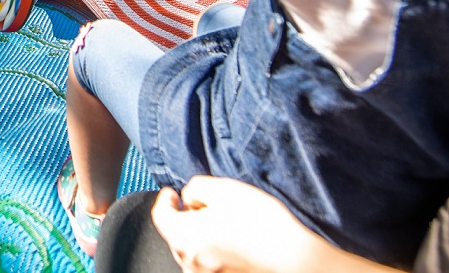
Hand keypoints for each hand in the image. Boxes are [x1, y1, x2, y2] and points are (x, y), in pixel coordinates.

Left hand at [151, 177, 325, 272]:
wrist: (289, 255)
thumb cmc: (257, 223)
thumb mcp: (222, 188)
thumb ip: (195, 187)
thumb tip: (189, 196)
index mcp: (182, 236)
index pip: (159, 215)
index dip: (165, 198)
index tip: (171, 192)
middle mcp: (188, 260)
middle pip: (175, 233)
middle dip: (185, 216)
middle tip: (204, 203)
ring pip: (193, 247)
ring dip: (200, 233)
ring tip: (224, 220)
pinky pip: (208, 260)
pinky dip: (213, 248)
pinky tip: (233, 238)